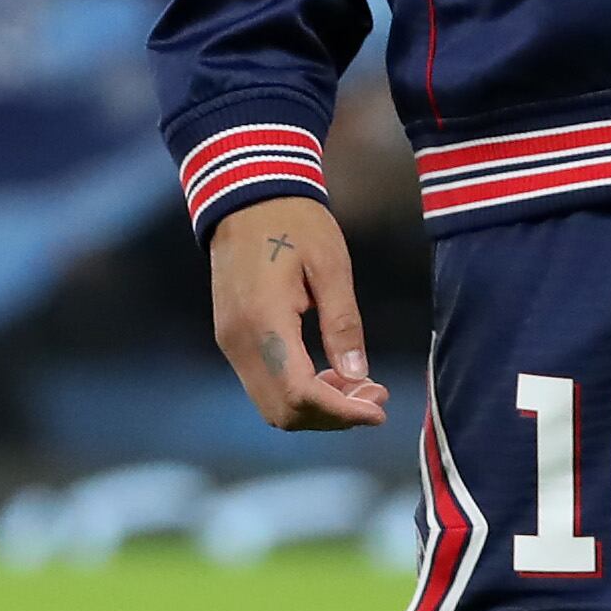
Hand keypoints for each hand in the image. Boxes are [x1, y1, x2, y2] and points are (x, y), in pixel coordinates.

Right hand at [210, 197, 388, 429]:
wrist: (244, 195)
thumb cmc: (294, 222)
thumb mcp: (331, 266)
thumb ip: (343, 323)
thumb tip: (358, 377)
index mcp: (264, 321)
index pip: (300, 394)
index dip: (343, 412)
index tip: (380, 410)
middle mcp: (239, 341)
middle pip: (283, 412)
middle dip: (333, 416)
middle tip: (374, 395)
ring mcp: (230, 341)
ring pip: (271, 404)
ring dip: (316, 408)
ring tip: (356, 384)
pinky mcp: (231, 338)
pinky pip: (264, 384)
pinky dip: (298, 393)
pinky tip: (327, 373)